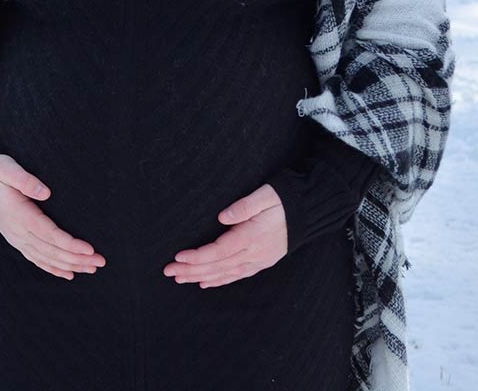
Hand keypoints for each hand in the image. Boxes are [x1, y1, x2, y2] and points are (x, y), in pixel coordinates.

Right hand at [0, 154, 105, 280]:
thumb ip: (25, 179)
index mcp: (20, 215)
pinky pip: (36, 259)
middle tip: (100, 262)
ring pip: (46, 258)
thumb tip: (46, 192)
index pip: (50, 234)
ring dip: (70, 265)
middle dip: (77, 258)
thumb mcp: (7, 168)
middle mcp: (18, 232)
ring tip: (91, 269)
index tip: (90, 249)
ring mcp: (17, 238)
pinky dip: (53, 268)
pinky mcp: (16, 240)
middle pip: (52, 251)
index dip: (70, 244)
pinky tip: (68, 274)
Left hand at [162, 183, 287, 287]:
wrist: (308, 212)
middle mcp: (254, 253)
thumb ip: (244, 206)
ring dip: (201, 277)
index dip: (198, 256)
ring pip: (225, 273)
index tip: (178, 257)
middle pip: (218, 265)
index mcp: (252, 237)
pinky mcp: (261, 262)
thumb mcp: (266, 196)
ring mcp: (258, 260)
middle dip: (191, 270)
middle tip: (168, 272)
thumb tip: (223, 216)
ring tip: (180, 279)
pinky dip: (220, 280)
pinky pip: (237, 275)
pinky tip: (205, 283)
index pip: (220, 251)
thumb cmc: (284, 200)